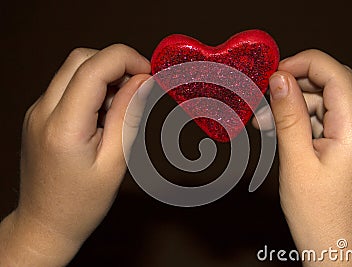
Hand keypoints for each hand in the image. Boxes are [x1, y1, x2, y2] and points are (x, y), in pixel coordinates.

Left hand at [0, 44, 150, 265]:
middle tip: (138, 89)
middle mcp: (43, 111)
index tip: (149, 73)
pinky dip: (92, 90)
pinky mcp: (39, 115)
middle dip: (116, 64)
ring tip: (119, 111)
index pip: (94, 66)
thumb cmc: (80, 203)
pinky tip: (103, 117)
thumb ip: (129, 115)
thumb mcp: (115, 162)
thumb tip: (143, 81)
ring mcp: (37, 111)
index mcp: (64, 126)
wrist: (45, 224)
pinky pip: (67, 86)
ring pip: (74, 69)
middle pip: (81, 59)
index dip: (127, 59)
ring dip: (104, 78)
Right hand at [253, 50, 351, 265]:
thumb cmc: (319, 216)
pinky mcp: (349, 149)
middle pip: (333, 85)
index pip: (337, 74)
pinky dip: (303, 121)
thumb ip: (289, 116)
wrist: (336, 250)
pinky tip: (281, 131)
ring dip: (297, 105)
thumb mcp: (296, 162)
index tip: (275, 72)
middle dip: (298, 84)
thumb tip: (280, 80)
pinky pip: (326, 122)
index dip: (304, 63)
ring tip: (266, 121)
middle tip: (267, 97)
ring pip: (327, 103)